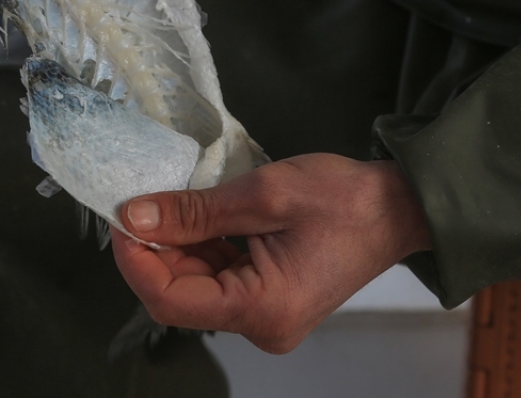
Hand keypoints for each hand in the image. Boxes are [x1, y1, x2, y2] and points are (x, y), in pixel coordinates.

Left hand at [111, 153, 432, 353]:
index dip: (134, 260)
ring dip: (175, 245)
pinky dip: (199, 247)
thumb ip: (194, 211)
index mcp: (263, 309)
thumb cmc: (345, 199)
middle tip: (137, 201)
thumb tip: (136, 215)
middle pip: (180, 295)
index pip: (170, 300)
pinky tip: (192, 216)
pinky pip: (219, 278)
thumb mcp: (263, 195)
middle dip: (153, 249)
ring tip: (166, 201)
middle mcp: (262, 326)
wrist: (401, 206)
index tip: (120, 217)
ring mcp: (266, 315)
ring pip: (196, 285)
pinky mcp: (269, 299)